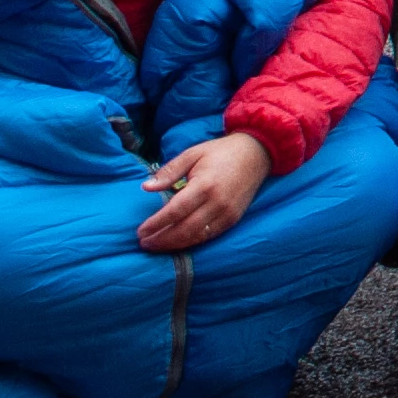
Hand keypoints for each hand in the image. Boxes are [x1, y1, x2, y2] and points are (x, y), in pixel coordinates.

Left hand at [137, 130, 269, 251]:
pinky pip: (209, 236)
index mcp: (204, 185)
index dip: (156, 224)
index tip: (140, 231)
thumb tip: (146, 187)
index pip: (175, 211)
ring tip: (157, 246)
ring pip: (197, 236)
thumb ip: (169, 172)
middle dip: (162, 239)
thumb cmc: (221, 151)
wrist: (257, 153)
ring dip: (174, 244)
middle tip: (144, 243)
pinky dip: (192, 242)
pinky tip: (178, 242)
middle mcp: (217, 202)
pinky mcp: (233, 219)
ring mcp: (227, 213)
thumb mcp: (192, 154)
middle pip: (184, 229)